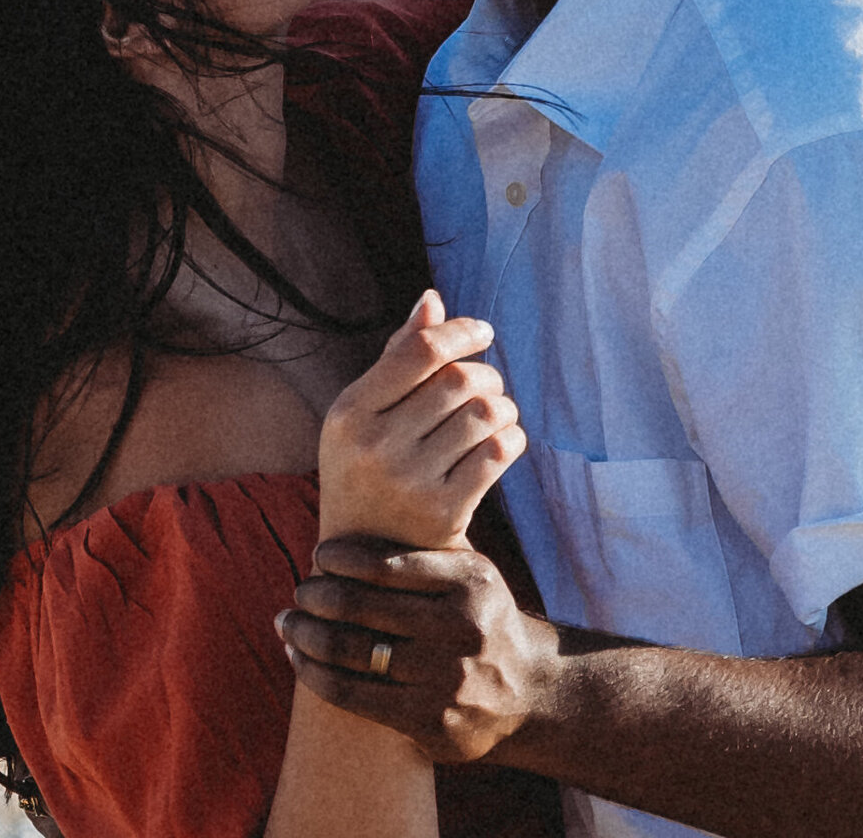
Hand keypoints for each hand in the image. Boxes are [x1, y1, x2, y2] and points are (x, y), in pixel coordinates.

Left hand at [278, 537, 556, 763]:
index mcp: (469, 581)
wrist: (531, 692)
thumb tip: (348, 512)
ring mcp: (446, 681)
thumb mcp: (469, 574)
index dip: (342, 558)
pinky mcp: (431, 723)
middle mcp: (460, 629)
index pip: (389, 563)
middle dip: (316, 597)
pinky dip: (317, 676)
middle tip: (297, 589)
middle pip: (363, 608)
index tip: (318, 555)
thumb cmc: (480, 617)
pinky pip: (355, 697)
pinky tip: (300, 662)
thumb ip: (422, 552)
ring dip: (306, 637)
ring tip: (287, 624)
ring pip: (352, 654)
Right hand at [316, 293, 524, 549]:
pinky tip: (503, 442)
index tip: (483, 332)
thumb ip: (398, 357)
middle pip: (457, 380)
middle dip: (486, 374)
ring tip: (497, 414)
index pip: (419, 351)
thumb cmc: (367, 468)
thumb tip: (432, 300)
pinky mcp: (444, 514)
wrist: (365, 563)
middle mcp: (376, 446)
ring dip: (503, 407)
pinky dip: (512, 439)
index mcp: (350, 412)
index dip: (460, 332)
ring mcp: (410, 484)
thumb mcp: (364, 414)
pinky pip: (497, 454)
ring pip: (484, 414)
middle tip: (488, 385)